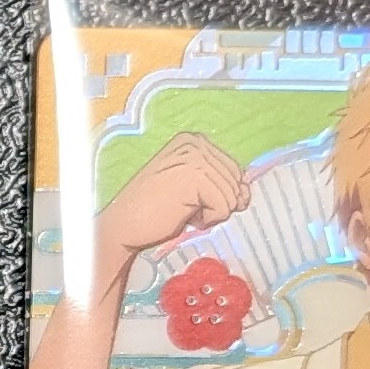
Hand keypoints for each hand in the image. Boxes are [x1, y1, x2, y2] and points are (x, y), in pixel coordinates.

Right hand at [92, 131, 250, 265]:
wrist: (123, 227)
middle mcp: (194, 143)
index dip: (223, 193)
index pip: (234, 169)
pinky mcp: (195, 177)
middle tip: (188, 211)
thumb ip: (217, 181)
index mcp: (192, 140)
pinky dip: (209, 220)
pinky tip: (185, 217)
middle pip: (236, 181)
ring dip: (212, 213)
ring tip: (185, 213)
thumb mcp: (188, 187)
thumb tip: (246, 192)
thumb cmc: (152, 211)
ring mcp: (195, 157)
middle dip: (218, 204)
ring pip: (232, 196)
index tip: (194, 203)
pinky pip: (224, 207)